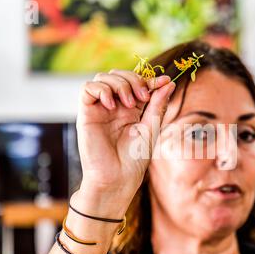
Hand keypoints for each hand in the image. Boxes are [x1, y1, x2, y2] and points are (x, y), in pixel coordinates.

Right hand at [75, 70, 175, 214]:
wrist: (117, 178)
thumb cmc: (134, 159)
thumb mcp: (150, 128)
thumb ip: (157, 105)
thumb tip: (168, 82)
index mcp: (131, 110)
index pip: (137, 83)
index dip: (149, 79)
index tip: (163, 82)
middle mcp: (115, 106)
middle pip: (119, 75)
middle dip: (134, 79)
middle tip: (143, 97)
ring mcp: (100, 109)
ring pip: (104, 78)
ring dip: (120, 84)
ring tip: (129, 103)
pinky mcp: (86, 113)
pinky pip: (87, 88)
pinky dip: (101, 90)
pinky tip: (112, 105)